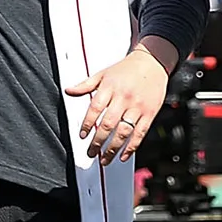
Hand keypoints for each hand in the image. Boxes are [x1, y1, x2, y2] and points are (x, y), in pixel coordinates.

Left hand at [67, 46, 169, 165]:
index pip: (95, 109)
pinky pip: (140, 133)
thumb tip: (68, 91)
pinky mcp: (150, 113)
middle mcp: (124, 98)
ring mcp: (137, 107)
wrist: (153, 62)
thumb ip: (86, 85)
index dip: (87, 124)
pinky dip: (131, 147)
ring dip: (113, 148)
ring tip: (105, 159)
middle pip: (108, 124)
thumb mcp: (103, 73)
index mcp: (110, 88)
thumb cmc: (127, 68)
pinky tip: (123, 155)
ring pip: (123, 131)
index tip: (82, 136)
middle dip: (98, 141)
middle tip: (91, 153)